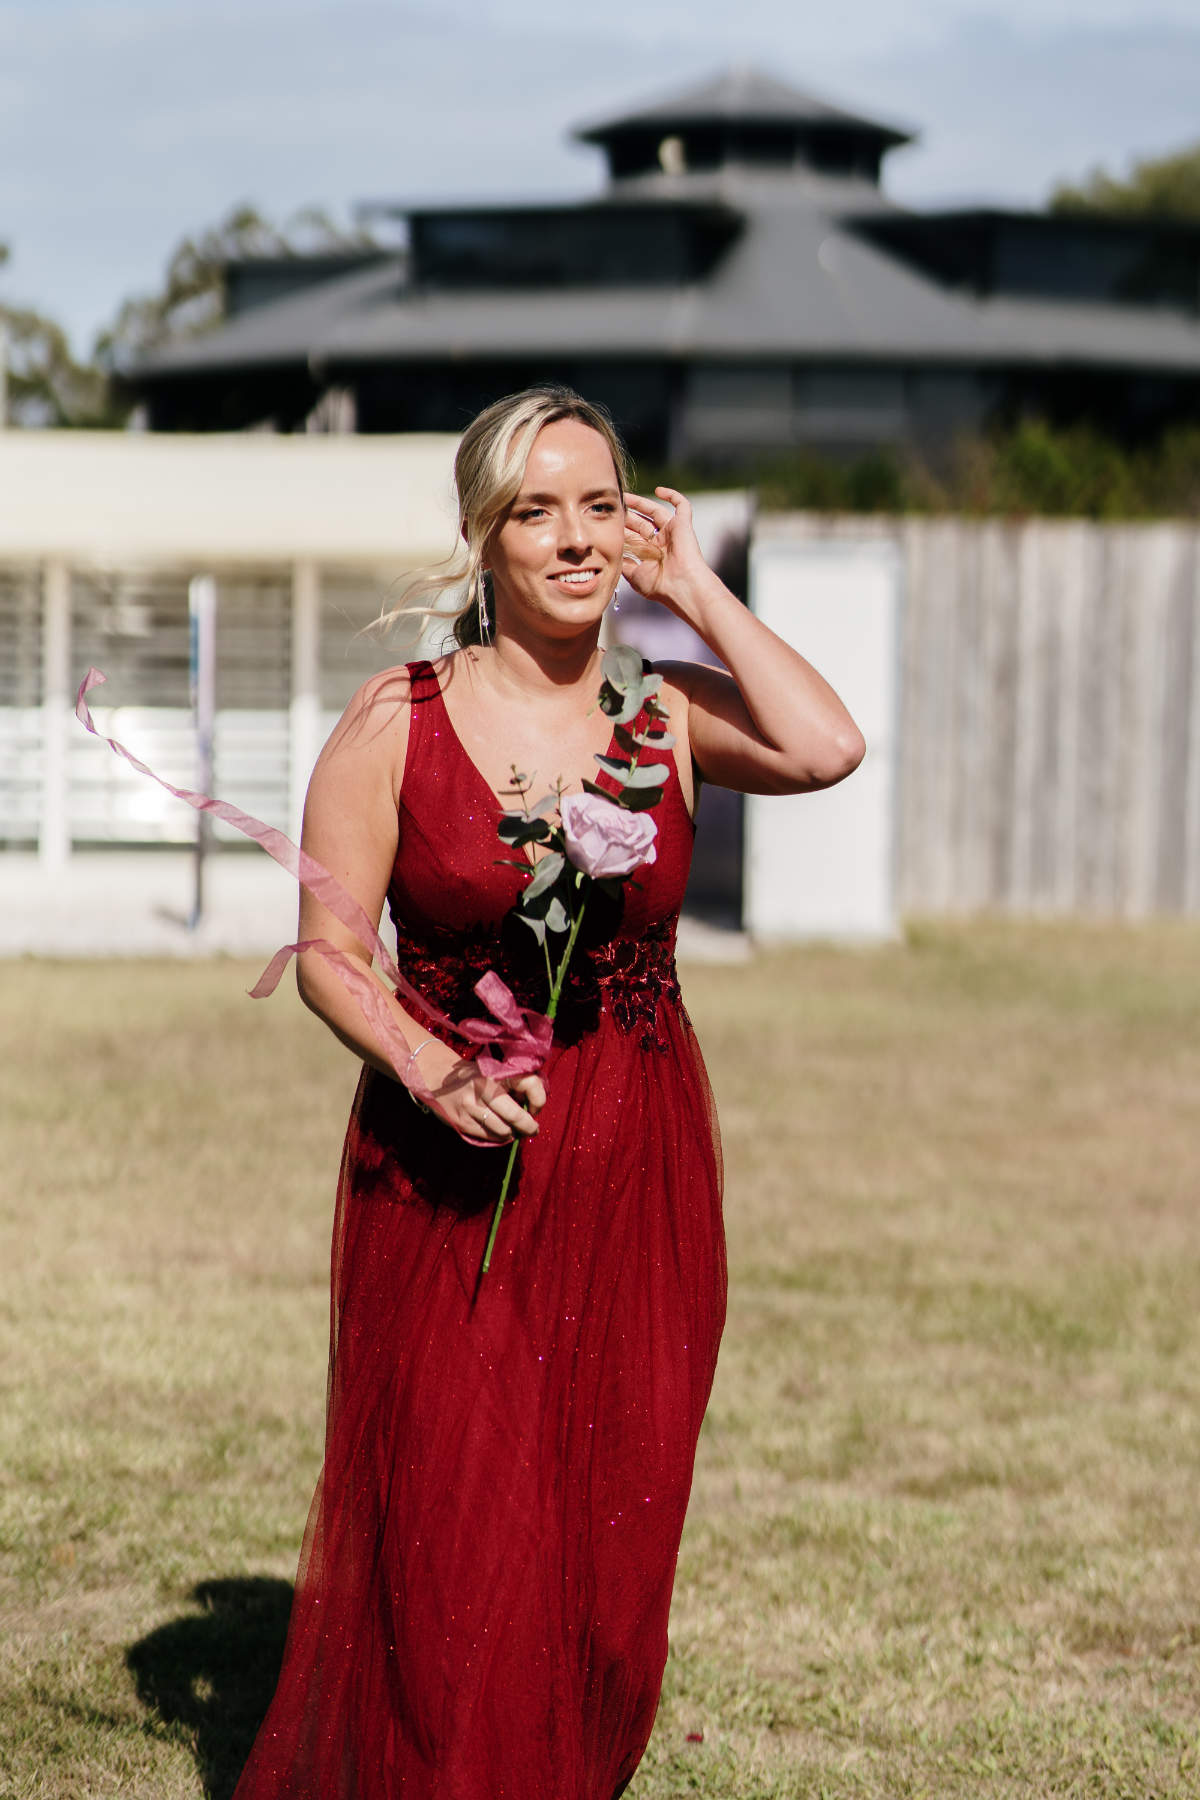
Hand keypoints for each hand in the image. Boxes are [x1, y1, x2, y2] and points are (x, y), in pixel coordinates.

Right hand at [418, 1039, 546, 1145]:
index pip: (530, 1084)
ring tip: (514, 1131)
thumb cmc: (475, 1077)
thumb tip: (534, 1108)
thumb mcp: (495, 1073)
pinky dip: (497, 1137)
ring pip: (503, 1131)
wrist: (437, 1078)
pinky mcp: (462, 1121)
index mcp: (497, 1071)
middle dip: (529, 1127)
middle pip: (516, 1116)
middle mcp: (484, 1087)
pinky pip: (488, 1137)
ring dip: (512, 1134)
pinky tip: (497, 1131)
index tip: (534, 1109)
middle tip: (532, 1129)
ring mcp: (471, 1106)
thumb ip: (515, 1085)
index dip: (538, 1101)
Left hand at [621, 486, 715, 620]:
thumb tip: (611, 551)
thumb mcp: (633, 575)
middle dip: (627, 514)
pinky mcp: (683, 525)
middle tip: (613, 506)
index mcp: (650, 554)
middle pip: (641, 522)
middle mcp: (660, 542)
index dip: (621, 528)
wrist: (682, 586)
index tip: (606, 521)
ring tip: (625, 496)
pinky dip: (672, 495)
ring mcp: (672, 533)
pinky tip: (658, 490)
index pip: (633, 536)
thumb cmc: (659, 585)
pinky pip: (682, 505)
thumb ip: (623, 562)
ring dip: (640, 503)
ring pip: (655, 511)